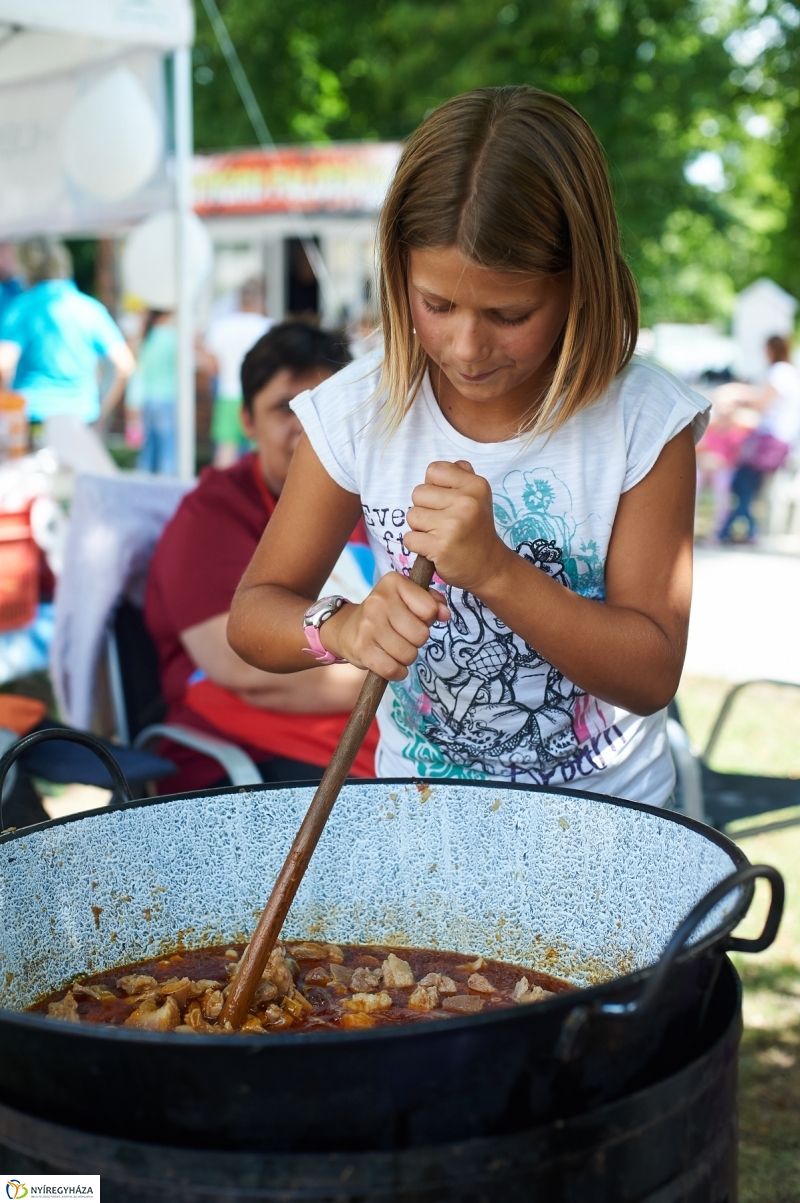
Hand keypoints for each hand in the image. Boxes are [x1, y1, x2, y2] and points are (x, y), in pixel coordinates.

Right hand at [320, 572, 449, 680]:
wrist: (347, 628)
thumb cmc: (386, 613)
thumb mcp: (408, 598)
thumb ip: (432, 601)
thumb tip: (445, 615)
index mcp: (393, 582)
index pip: (429, 609)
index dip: (427, 619)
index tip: (414, 618)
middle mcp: (378, 601)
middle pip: (421, 635)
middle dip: (417, 641)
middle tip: (405, 637)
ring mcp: (368, 625)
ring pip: (408, 654)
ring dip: (407, 657)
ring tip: (396, 648)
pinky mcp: (361, 648)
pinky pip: (392, 669)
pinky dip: (397, 672)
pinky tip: (392, 664)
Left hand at [405, 460, 509, 592]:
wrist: (489, 567)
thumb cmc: (476, 530)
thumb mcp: (478, 497)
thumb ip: (459, 476)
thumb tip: (436, 470)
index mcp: (475, 485)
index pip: (433, 470)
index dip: (433, 486)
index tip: (445, 502)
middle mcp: (466, 502)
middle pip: (418, 493)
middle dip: (424, 509)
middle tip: (442, 522)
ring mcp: (453, 525)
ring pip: (412, 516)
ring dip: (420, 528)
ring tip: (438, 535)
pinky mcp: (440, 547)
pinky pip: (409, 538)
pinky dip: (416, 546)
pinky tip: (433, 548)